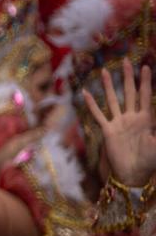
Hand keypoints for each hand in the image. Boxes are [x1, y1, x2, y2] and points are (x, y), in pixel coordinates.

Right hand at [84, 59, 155, 186]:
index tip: (146, 67)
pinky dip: (92, 105)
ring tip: (105, 72)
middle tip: (126, 62)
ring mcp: (118, 123)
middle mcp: (131, 118)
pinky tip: (86, 93)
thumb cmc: (149, 160)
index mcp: (146, 119)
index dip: (146, 82)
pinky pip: (98, 115)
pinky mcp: (107, 131)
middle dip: (128, 78)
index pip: (145, 96)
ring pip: (113, 100)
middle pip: (129, 93)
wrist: (133, 174)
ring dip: (109, 86)